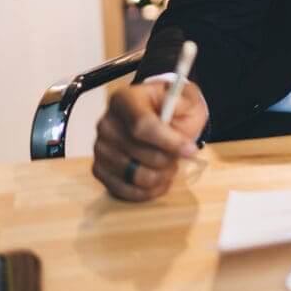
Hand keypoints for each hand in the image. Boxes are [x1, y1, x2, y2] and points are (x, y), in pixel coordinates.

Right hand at [92, 80, 207, 201]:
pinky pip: (126, 191)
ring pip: (136, 176)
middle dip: (168, 159)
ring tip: (169, 164)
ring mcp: (100, 148)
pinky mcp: (100, 169)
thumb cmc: (174, 108)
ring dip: (161, 175)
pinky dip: (149, 191)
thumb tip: (181, 140)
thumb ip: (185, 114)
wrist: (159, 115)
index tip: (191, 150)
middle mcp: (106, 123)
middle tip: (180, 154)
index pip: (142, 125)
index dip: (169, 142)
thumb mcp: (187, 100)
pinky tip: (160, 179)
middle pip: (140, 153)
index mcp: (125, 100)